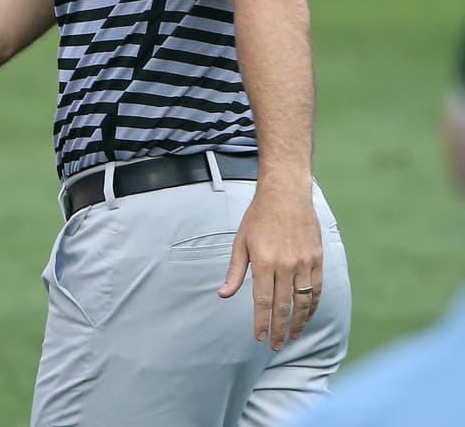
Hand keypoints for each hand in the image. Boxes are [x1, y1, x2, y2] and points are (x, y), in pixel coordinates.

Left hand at [218, 187, 322, 349]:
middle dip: (278, 329)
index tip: (259, 337)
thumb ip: (235, 271)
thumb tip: (223, 295)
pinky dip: (312, 306)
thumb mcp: (241, 242)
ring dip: (297, 322)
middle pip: (283, 305)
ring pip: (302, 301)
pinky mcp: (317, 259)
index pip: (263, 300)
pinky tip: (306, 316)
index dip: (261, 321)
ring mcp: (304, 262)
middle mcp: (286, 265)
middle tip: (274, 345)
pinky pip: (316, 289)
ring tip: (291, 336)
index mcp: (264, 261)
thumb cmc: (259, 218)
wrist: (286, 194)